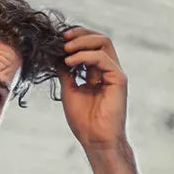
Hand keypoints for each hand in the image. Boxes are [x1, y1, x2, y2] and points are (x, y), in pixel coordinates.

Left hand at [58, 27, 128, 149]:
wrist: (95, 139)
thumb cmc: (83, 120)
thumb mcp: (68, 90)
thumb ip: (66, 72)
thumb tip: (55, 56)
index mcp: (97, 73)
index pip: (91, 45)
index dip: (76, 39)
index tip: (58, 39)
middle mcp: (108, 70)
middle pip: (99, 39)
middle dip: (80, 34)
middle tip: (62, 38)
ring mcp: (114, 73)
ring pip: (104, 42)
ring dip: (82, 41)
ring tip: (65, 49)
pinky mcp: (118, 79)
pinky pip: (102, 58)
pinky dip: (84, 56)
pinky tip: (70, 62)